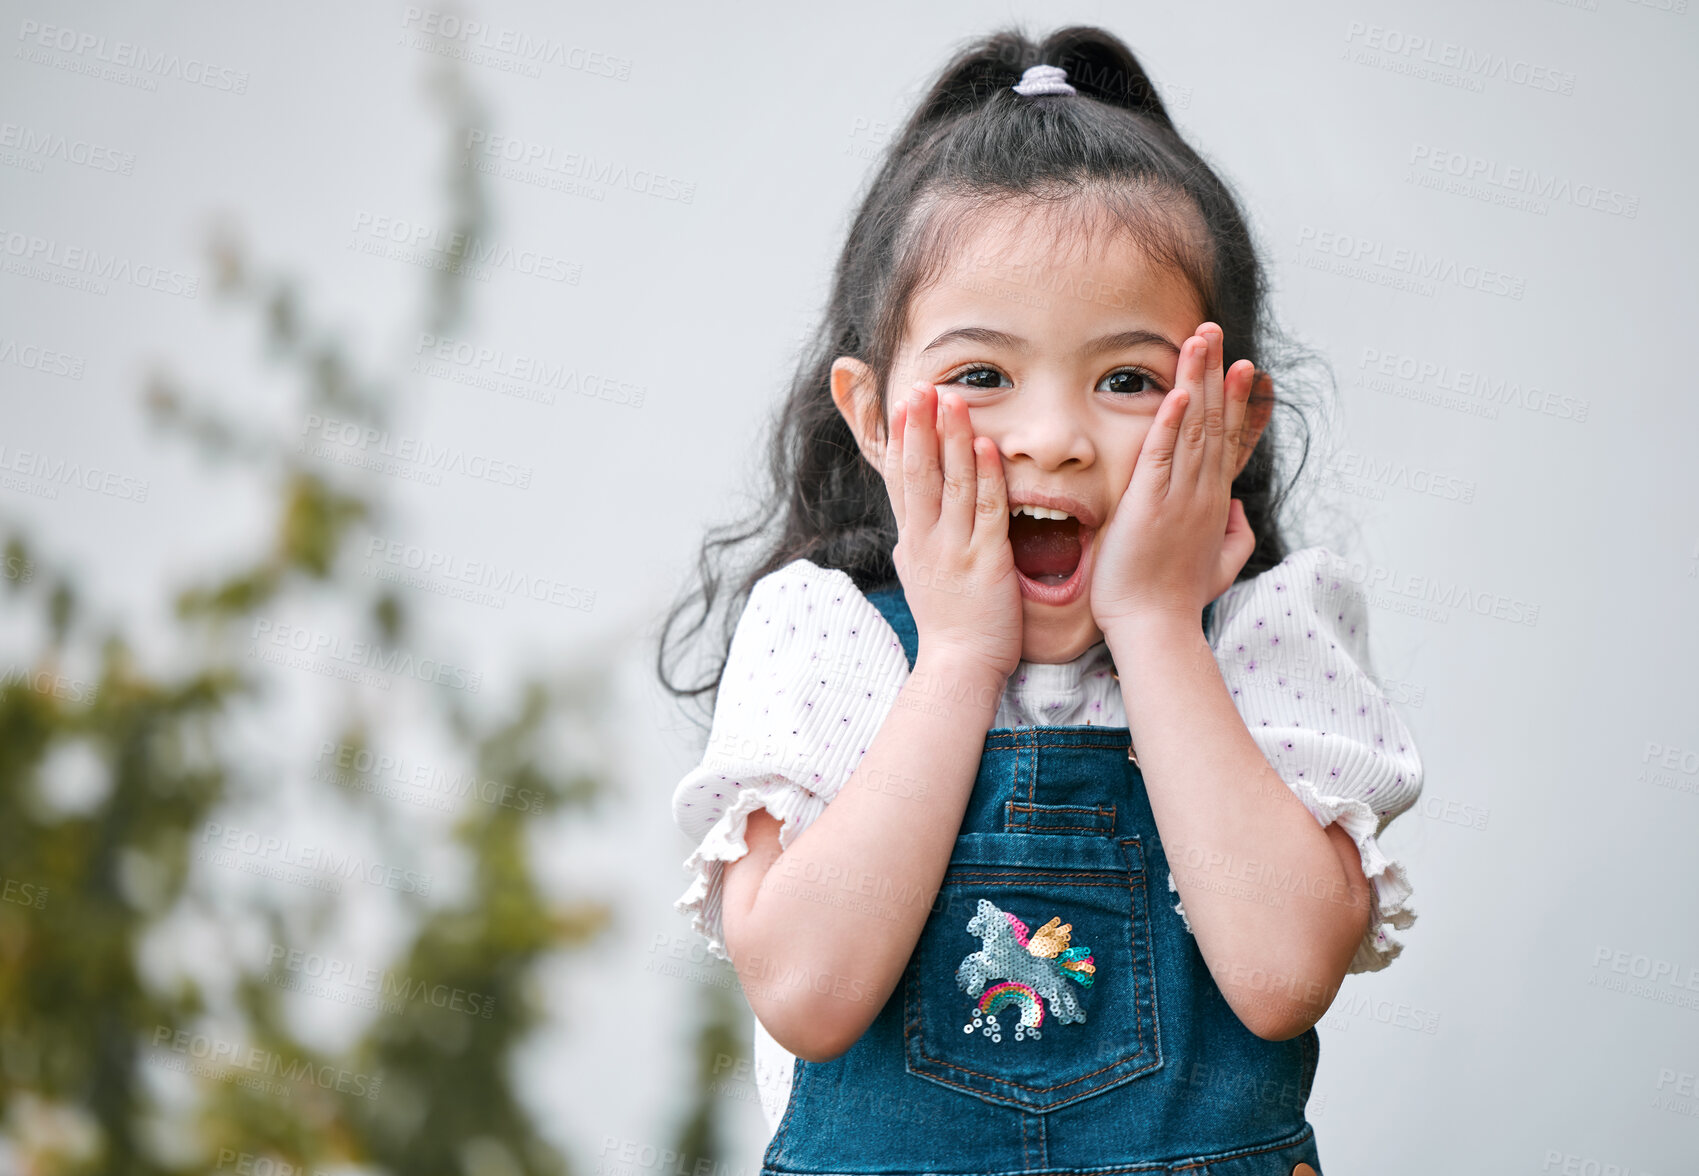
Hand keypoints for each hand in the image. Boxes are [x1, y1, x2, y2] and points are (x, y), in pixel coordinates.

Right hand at [881, 381, 1023, 680]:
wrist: (958, 666)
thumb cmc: (948, 624)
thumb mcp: (920, 575)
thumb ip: (916, 544)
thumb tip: (907, 525)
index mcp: (913, 539)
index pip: (900, 479)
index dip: (901, 438)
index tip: (903, 402)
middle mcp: (926, 539)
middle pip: (918, 472)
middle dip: (919, 426)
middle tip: (918, 386)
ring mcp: (953, 549)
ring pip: (951, 484)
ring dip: (951, 439)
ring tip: (953, 400)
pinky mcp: (985, 562)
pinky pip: (985, 511)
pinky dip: (985, 476)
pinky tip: (987, 447)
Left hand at [1089, 323, 1257, 634]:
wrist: (1155, 628)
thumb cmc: (1178, 600)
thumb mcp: (1220, 565)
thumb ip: (1235, 535)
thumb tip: (1239, 511)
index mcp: (1214, 502)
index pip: (1232, 441)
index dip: (1241, 403)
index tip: (1250, 371)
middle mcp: (1204, 493)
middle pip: (1215, 421)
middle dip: (1216, 373)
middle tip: (1214, 331)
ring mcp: (1181, 497)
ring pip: (1194, 427)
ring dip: (1197, 381)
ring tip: (1200, 340)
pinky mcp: (1151, 506)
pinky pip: (1163, 455)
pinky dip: (1170, 422)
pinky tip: (1179, 392)